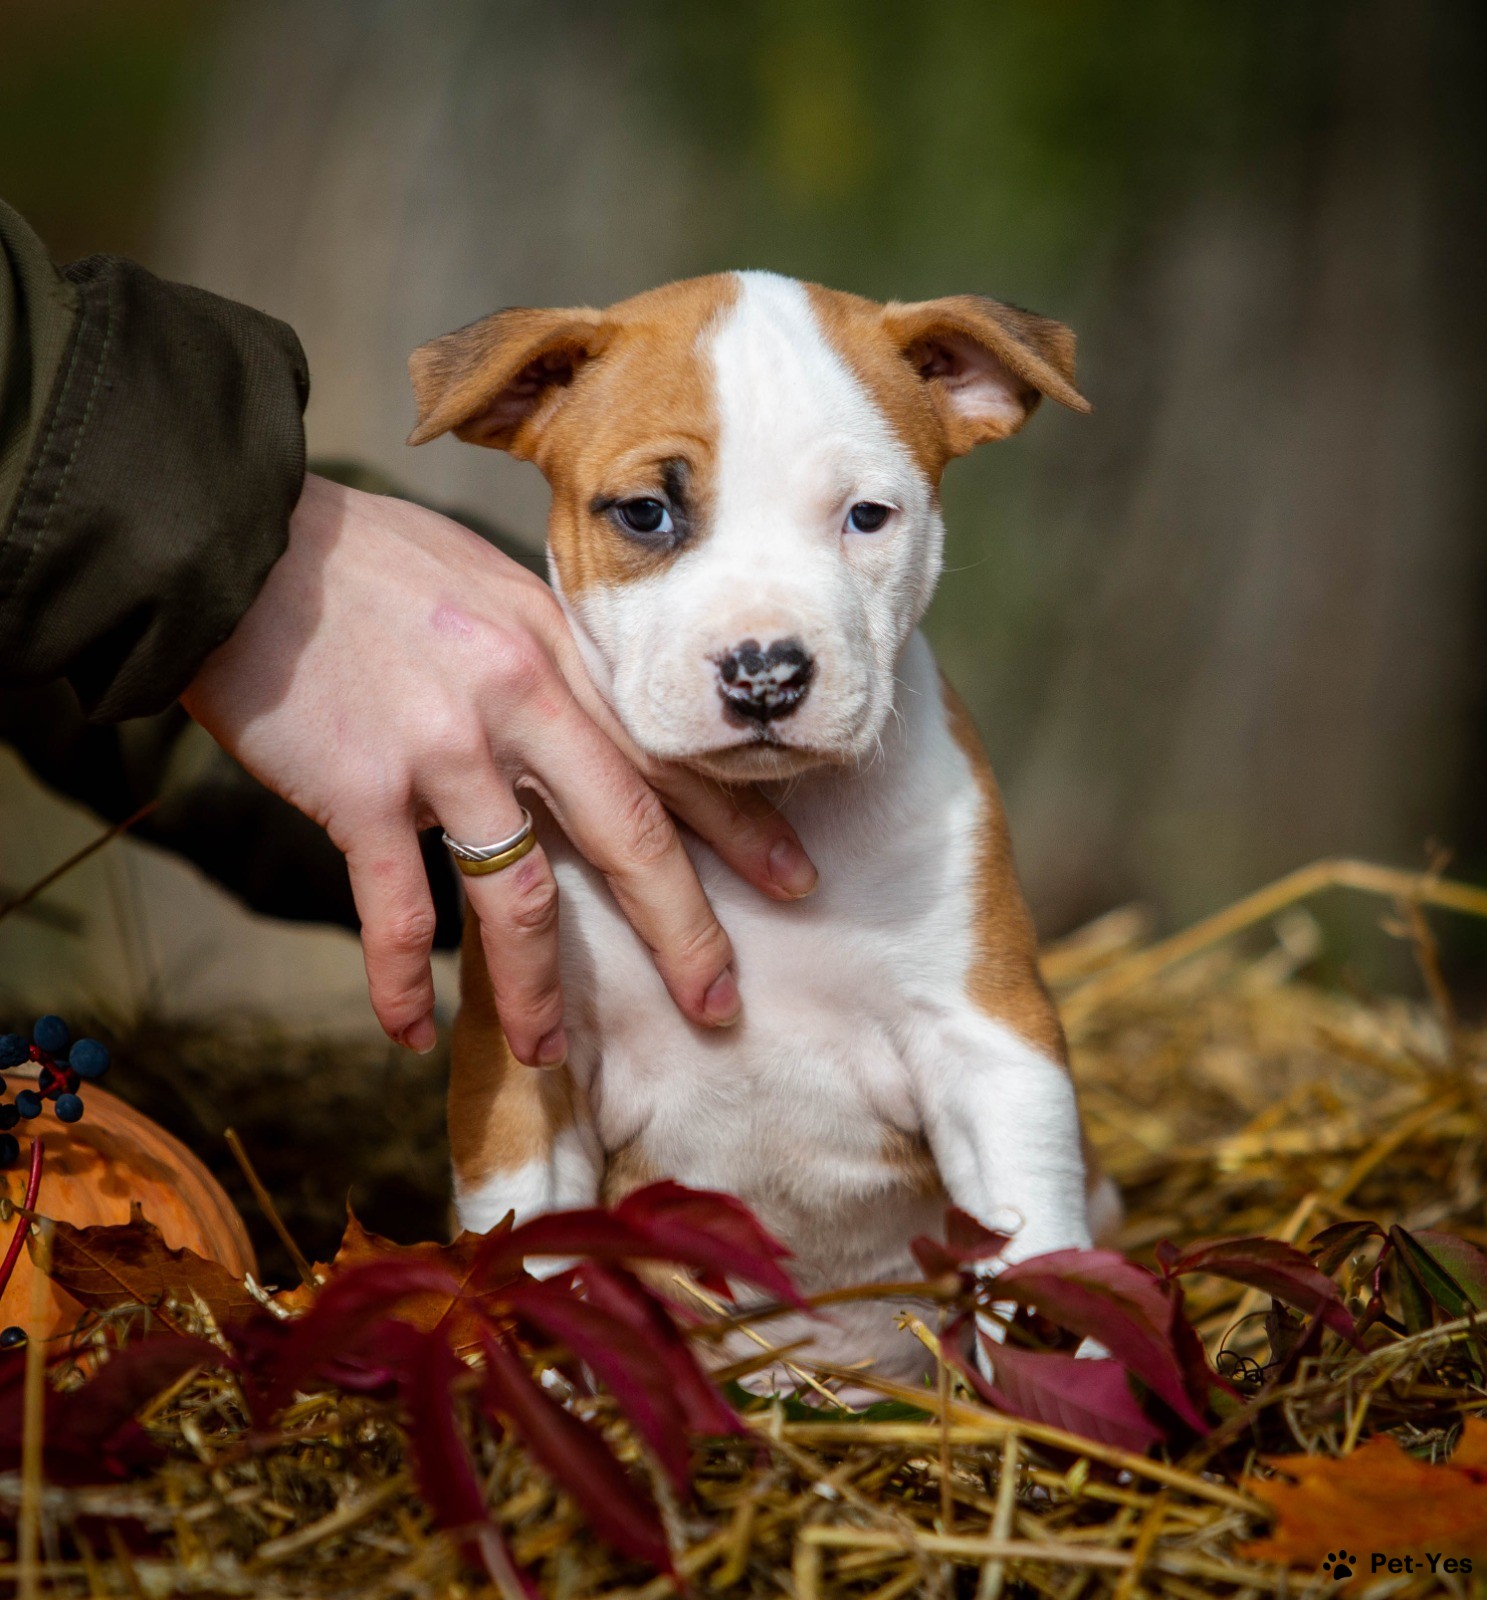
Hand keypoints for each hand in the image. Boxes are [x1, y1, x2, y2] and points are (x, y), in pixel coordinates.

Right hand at [181, 474, 816, 1061]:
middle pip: (630, 832)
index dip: (740, 826)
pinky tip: (409, 1033)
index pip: (670, 754)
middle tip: (720, 1003)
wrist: (240, 549)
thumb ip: (546, 661)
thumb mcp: (488, 590)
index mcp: (559, 653)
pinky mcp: (360, 789)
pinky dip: (401, 980)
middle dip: (684, 929)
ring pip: (522, 895)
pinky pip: (396, 909)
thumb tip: (588, 725)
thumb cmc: (367, 565)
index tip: (795, 880)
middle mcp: (521, 701)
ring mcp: (443, 749)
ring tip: (553, 1052)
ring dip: (541, 988)